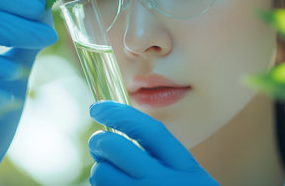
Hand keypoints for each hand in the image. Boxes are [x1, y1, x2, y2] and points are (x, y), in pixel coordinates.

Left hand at [88, 101, 219, 185]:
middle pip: (116, 148)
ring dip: (100, 171)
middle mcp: (165, 185)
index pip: (149, 131)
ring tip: (112, 176)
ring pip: (100, 174)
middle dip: (100, 141)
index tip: (98, 107)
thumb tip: (116, 130)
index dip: (120, 114)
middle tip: (99, 143)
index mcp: (185, 168)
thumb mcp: (187, 176)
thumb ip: (161, 156)